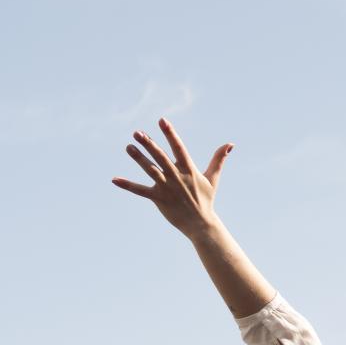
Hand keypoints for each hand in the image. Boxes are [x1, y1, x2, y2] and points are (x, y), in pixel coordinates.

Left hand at [112, 117, 233, 239]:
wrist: (200, 223)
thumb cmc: (206, 199)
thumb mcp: (213, 178)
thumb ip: (219, 159)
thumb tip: (230, 144)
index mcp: (189, 169)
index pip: (179, 147)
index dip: (170, 134)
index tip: (162, 121)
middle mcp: (177, 176)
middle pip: (161, 157)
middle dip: (149, 144)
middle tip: (137, 133)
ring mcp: (167, 188)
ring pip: (150, 170)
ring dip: (139, 158)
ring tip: (128, 147)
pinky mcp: (159, 199)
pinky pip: (140, 191)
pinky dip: (128, 185)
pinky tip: (114, 179)